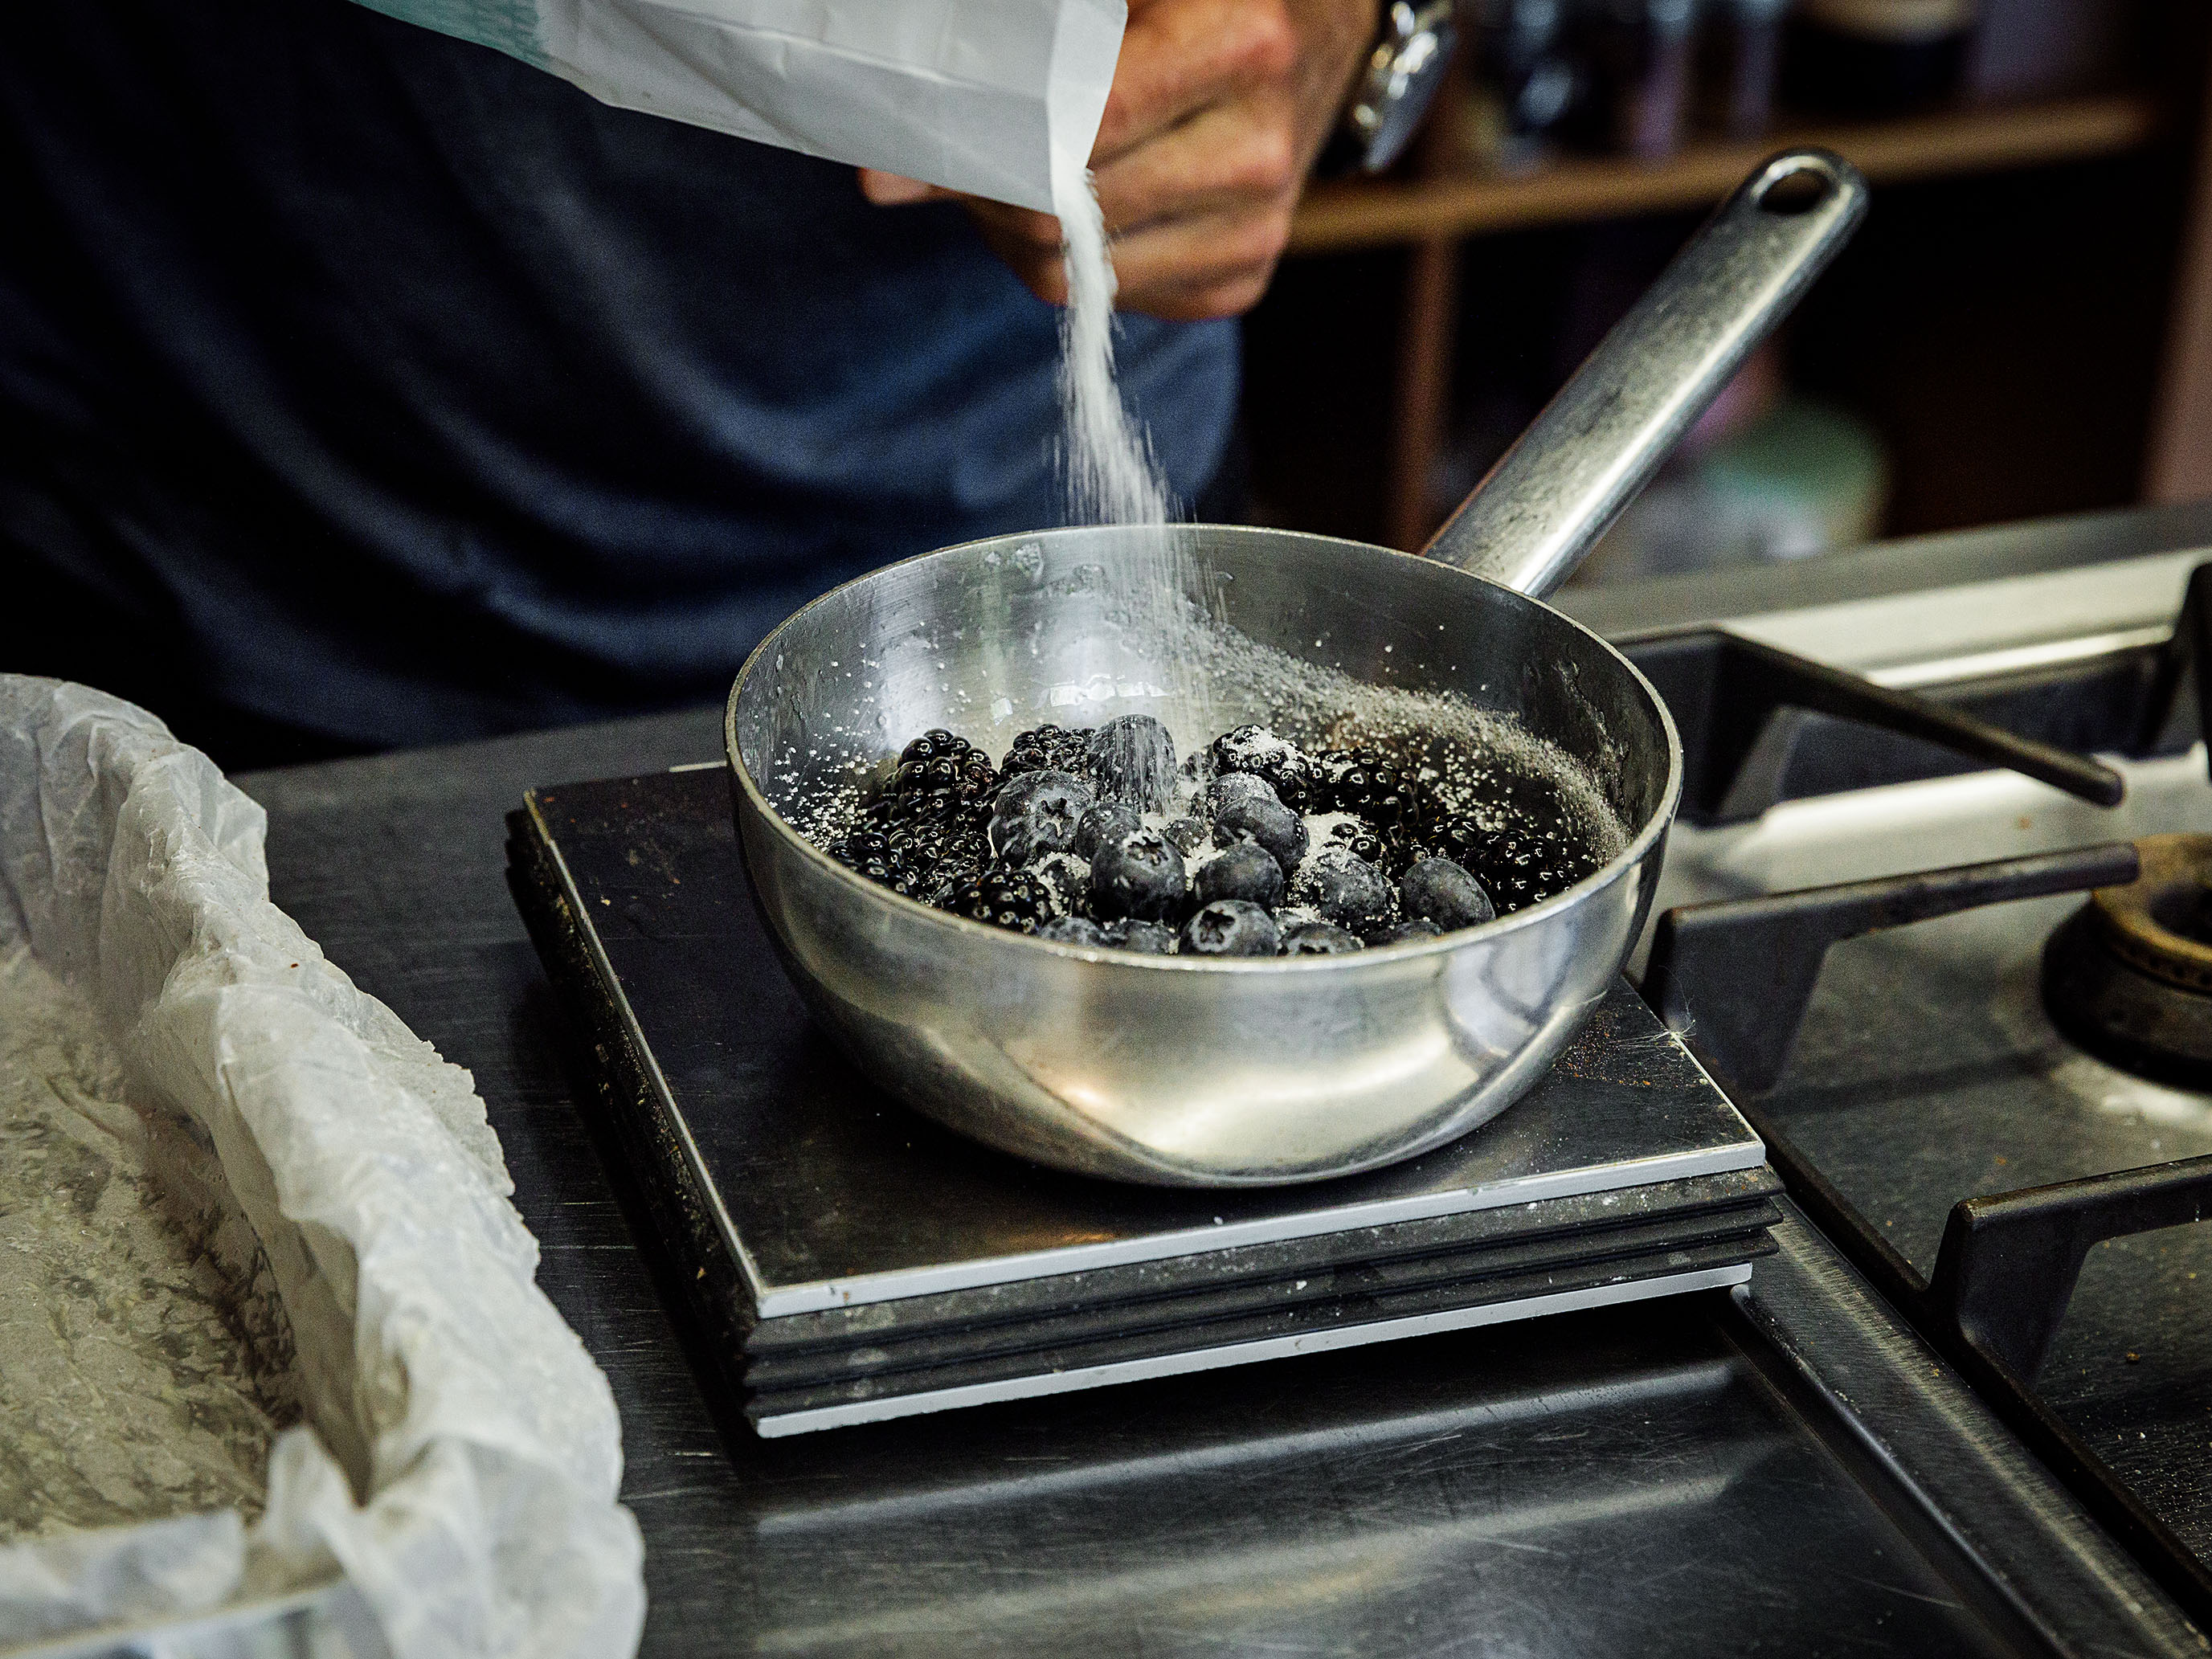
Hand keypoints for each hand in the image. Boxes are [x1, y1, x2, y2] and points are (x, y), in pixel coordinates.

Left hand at [860, 0, 1378, 320]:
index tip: (899, 150)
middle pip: (1065, 219)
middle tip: (942, 156)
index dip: (979, 143)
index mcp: (1240, 47)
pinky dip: (1067, 259)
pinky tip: (1070, 203)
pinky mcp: (1241, 278)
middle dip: (981, 192)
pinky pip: (1112, 298)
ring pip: (1076, 278)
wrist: (1319, 34)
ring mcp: (1256, 228)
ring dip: (1012, 232)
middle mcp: (1258, 152)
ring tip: (1007, 173)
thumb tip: (894, 148)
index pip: (1080, 125)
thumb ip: (1019, 33)